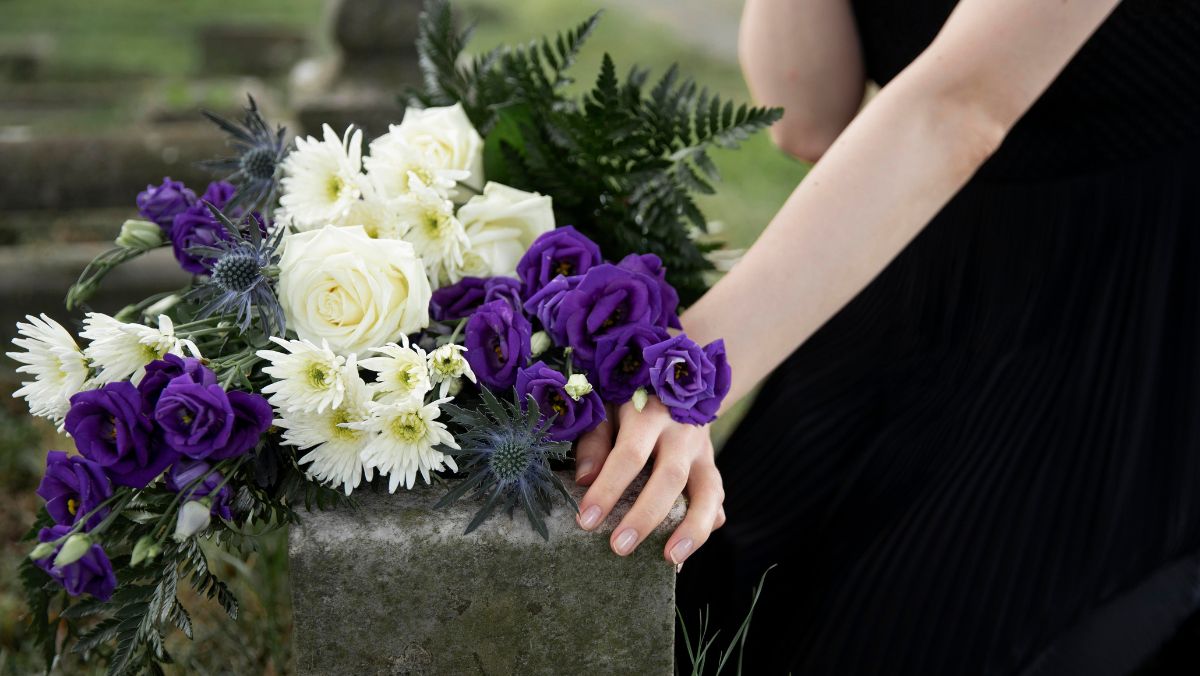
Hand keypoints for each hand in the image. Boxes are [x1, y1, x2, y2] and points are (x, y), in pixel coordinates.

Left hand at [573, 396, 725, 563]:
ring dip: (692, 528)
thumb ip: (594, 441)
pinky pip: (717, 500)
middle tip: (619, 547)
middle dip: (645, 516)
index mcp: (649, 413)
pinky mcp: (712, 467)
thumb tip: (584, 480)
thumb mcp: (606, 408)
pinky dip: (705, 526)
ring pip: (708, 491)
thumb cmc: (628, 401)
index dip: (608, 489)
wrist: (678, 382)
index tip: (586, 520)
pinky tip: (685, 550)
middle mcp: (682, 432)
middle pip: (670, 477)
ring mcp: (703, 451)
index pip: (629, 455)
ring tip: (671, 559)